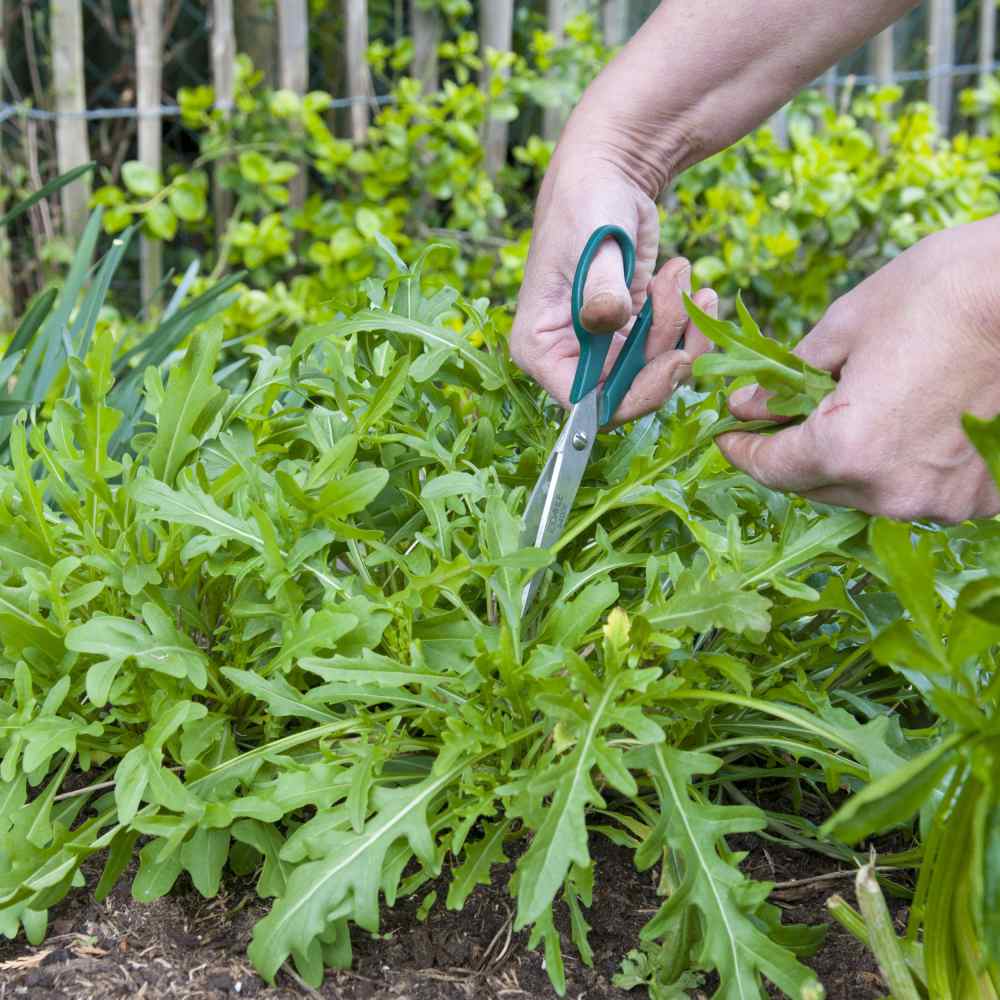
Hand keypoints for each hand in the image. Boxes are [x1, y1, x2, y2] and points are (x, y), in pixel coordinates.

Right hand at [510, 156, 714, 425]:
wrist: (607, 175)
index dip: (632, 396)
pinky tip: (684, 278)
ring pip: (653, 373)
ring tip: (680, 274)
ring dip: (681, 328)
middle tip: (689, 301)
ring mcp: (600, 350)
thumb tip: (604, 320)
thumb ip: (600, 287)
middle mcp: (566, 358)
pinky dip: (686, 319)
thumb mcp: (594, 242)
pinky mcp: (629, 336)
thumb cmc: (587, 204)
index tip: (675, 360)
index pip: (585, 404)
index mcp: (540, 348)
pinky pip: (667, 350)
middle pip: (627, 393)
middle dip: (666, 353)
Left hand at [717, 218, 999, 521]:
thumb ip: (786, 378)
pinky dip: (904, 464)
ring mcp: (943, 500)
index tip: (729, 435)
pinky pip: (921, 488)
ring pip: (869, 491)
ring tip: (856, 412)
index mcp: (847, 448)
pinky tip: (912, 423)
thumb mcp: (846, 325)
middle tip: (781, 418)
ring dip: (851, 461)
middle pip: (816, 485)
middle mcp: (892, 491)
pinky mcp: (983, 496)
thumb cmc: (942, 291)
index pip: (771, 468)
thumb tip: (747, 405)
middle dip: (792, 453)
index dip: (743, 450)